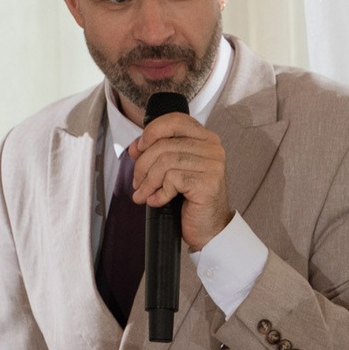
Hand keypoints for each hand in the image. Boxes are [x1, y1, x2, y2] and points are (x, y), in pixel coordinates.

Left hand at [129, 112, 230, 249]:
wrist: (209, 229)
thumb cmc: (191, 200)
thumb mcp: (172, 170)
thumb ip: (157, 153)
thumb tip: (135, 147)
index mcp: (205, 139)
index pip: (175, 120)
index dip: (152, 132)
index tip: (138, 149)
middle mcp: (212, 148)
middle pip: (164, 145)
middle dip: (143, 165)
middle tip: (137, 183)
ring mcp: (212, 165)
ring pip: (165, 162)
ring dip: (148, 182)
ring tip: (143, 194)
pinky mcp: (208, 183)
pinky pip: (172, 180)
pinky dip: (159, 193)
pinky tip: (157, 201)